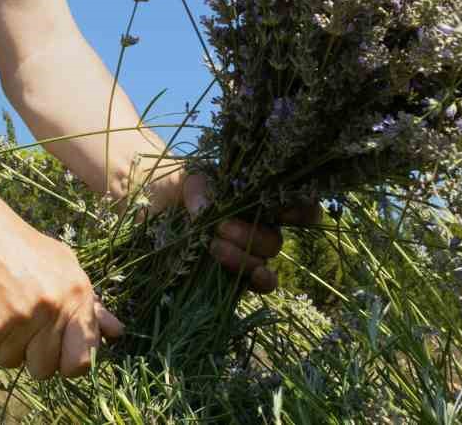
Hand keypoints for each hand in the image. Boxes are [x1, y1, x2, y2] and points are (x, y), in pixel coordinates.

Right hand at [0, 200, 123, 379]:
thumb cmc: (19, 245)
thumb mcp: (62, 264)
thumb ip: (90, 303)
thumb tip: (117, 333)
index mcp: (77, 293)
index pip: (83, 359)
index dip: (68, 362)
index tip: (56, 350)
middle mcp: (54, 307)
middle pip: (47, 369)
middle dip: (33, 356)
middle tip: (21, 325)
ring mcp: (22, 317)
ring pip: (14, 362)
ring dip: (5, 343)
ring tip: (1, 306)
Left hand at [171, 173, 320, 294]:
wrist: (159, 212)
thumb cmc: (181, 191)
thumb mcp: (189, 179)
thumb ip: (200, 187)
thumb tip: (206, 210)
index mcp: (258, 197)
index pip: (297, 203)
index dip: (301, 209)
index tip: (283, 211)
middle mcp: (261, 224)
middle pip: (276, 237)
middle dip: (251, 234)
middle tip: (221, 228)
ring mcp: (251, 251)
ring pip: (266, 258)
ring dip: (244, 256)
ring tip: (214, 247)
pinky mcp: (238, 274)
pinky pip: (263, 283)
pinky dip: (262, 281)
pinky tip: (253, 276)